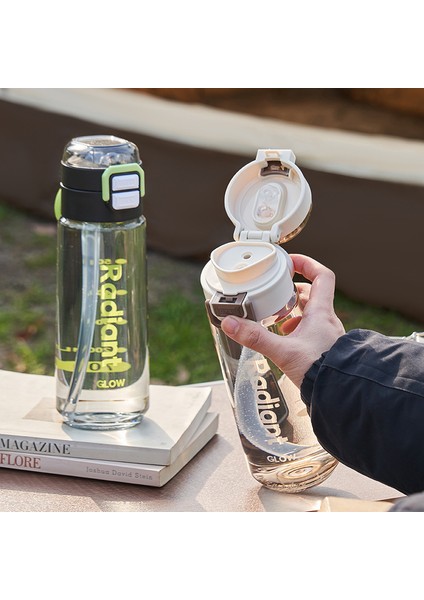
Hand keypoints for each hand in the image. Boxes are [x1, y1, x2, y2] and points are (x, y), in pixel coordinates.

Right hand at [221, 254, 344, 387]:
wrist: (339, 394)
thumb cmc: (319, 372)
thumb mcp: (282, 352)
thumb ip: (255, 337)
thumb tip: (231, 323)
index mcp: (321, 313)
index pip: (322, 276)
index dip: (307, 264)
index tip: (290, 262)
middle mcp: (327, 321)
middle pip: (313, 295)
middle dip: (293, 291)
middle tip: (276, 292)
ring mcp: (328, 336)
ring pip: (312, 314)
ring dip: (295, 311)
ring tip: (277, 317)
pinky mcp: (325, 350)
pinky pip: (312, 331)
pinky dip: (298, 329)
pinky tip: (285, 338)